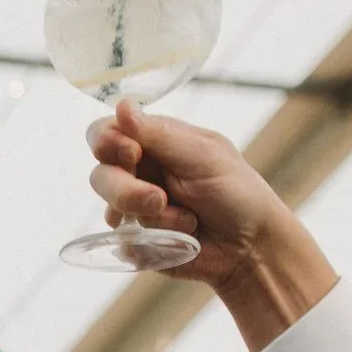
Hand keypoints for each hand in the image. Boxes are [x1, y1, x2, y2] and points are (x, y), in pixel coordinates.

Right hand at [87, 102, 337, 349]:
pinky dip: (147, 245)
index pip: (105, 133)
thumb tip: (122, 103)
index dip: (107, 143)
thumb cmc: (237, 193)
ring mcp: (135, 209)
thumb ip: (158, 134)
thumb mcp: (203, 156)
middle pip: (100, 176)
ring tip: (186, 222)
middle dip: (126, 191)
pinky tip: (174, 240)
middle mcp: (139, 173)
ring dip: (150, 218)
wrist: (251, 247)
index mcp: (154, 143)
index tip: (132, 155)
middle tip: (158, 200)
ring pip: (110, 211)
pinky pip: (121, 244)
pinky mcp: (136, 241)